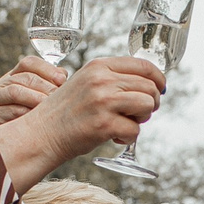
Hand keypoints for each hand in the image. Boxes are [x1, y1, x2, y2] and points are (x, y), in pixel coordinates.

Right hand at [0, 56, 67, 129]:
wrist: (7, 149)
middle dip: (45, 86)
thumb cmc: (28, 124)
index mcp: (12, 78)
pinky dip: (27, 115)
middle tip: (60, 96)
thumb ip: (49, 86)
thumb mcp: (38, 102)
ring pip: (16, 92)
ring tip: (51, 107)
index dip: (46, 69)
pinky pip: (11, 112)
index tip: (62, 79)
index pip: (28, 64)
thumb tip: (63, 75)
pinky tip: (40, 121)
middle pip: (24, 78)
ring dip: (36, 99)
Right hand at [0, 58, 166, 188]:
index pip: (143, 65)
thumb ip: (112, 78)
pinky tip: (115, 137)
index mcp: (99, 66)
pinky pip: (135, 130)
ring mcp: (103, 101)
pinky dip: (129, 138)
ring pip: (147, 105)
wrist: (42, 134)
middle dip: (151, 103)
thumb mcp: (86, 83)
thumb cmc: (67, 112)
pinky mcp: (103, 124)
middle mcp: (101, 80)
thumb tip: (149, 84)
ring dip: (142, 119)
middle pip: (149, 86)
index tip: (160, 89)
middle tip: (140, 114)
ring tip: (127, 123)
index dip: (158, 78)